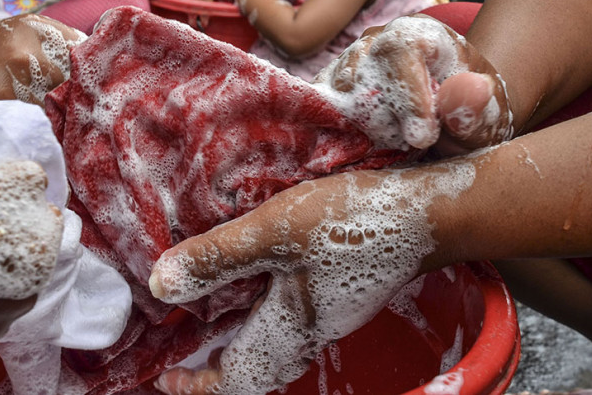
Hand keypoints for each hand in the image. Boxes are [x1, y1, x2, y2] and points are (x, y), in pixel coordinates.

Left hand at [149, 165, 471, 394]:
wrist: (430, 214)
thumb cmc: (352, 224)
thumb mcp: (274, 234)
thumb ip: (218, 259)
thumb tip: (160, 286)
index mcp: (290, 329)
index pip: (236, 378)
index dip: (197, 384)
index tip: (164, 377)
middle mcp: (309, 330)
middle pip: (253, 363)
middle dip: (213, 360)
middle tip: (178, 343)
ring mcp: (328, 310)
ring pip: (271, 337)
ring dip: (235, 331)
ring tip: (205, 307)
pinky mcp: (340, 288)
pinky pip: (288, 312)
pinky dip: (258, 304)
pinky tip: (251, 272)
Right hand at [316, 15, 512, 153]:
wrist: (450, 117)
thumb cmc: (470, 114)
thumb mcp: (486, 116)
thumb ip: (477, 107)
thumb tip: (470, 89)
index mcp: (422, 33)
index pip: (402, 49)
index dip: (407, 94)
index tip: (422, 136)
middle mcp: (379, 39)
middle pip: (362, 72)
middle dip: (382, 118)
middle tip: (407, 145)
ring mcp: (350, 61)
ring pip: (336, 92)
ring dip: (360, 127)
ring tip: (391, 144)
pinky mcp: (330, 85)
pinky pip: (318, 105)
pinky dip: (335, 130)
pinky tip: (362, 145)